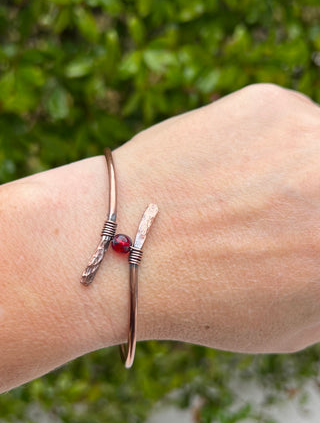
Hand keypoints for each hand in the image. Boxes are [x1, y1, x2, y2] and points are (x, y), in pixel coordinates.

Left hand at [115, 84, 319, 352]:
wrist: (122, 249)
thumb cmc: (205, 301)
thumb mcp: (296, 320)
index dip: (315, 233)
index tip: (304, 234)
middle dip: (313, 201)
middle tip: (289, 214)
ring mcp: (311, 129)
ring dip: (305, 169)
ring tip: (252, 198)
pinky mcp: (270, 101)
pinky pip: (293, 123)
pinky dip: (273, 146)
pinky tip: (229, 171)